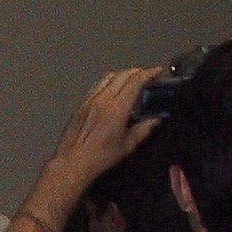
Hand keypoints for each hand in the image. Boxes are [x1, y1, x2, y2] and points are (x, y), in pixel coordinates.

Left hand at [50, 67, 162, 186]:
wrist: (73, 160)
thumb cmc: (102, 155)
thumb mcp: (128, 144)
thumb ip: (144, 129)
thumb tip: (156, 120)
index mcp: (117, 107)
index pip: (135, 81)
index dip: (148, 73)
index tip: (158, 70)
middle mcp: (102, 99)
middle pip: (121, 75)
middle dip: (137, 71)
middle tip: (148, 74)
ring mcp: (90, 99)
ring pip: (107, 77)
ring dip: (123, 74)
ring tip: (133, 79)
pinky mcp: (82, 104)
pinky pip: (97, 85)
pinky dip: (109, 81)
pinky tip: (114, 88)